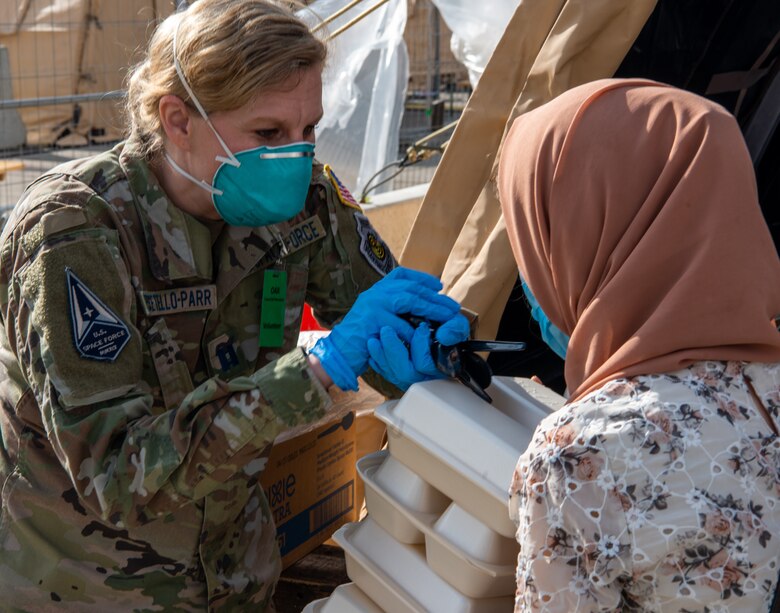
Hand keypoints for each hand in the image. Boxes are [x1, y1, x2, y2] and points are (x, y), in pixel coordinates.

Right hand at [309, 267, 461, 390]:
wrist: (339, 352)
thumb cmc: (362, 338)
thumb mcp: (376, 316)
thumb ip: (394, 309)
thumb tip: (423, 307)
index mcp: (376, 290)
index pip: (401, 276)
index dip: (422, 278)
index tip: (438, 285)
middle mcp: (374, 293)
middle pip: (410, 288)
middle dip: (434, 297)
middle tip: (452, 306)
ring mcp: (372, 305)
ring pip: (409, 300)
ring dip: (432, 309)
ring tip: (448, 317)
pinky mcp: (372, 321)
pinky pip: (400, 326)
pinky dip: (415, 333)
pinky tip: (425, 337)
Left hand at [366, 314, 469, 390]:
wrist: (441, 332)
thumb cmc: (449, 330)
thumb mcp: (457, 327)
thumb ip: (455, 330)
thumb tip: (444, 335)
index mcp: (439, 367)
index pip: (424, 364)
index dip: (420, 346)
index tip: (420, 327)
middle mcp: (424, 376)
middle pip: (404, 372)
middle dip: (393, 351)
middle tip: (386, 330)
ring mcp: (410, 376)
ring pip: (392, 373)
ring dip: (381, 355)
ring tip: (374, 339)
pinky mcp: (398, 373)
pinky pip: (384, 371)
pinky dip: (376, 359)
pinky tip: (372, 346)